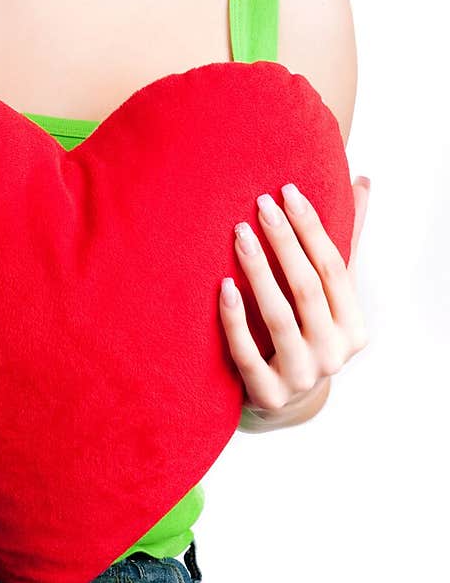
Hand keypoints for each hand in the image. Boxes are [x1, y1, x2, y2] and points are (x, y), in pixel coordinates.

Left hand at [219, 176, 369, 424]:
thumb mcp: (328, 294)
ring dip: (258, 271)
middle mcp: (333, 354)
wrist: (283, 399)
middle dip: (284, 241)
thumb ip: (343, 241)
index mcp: (353, 327)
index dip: (312, 229)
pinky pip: (247, 352)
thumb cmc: (307, 331)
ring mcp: (301, 376)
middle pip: (307, 288)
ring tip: (239, 233)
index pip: (334, 269)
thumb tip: (360, 183)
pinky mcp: (267, 393)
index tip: (287, 192)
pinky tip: (222, 285)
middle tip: (260, 204)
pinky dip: (235, 318)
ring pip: (279, 317)